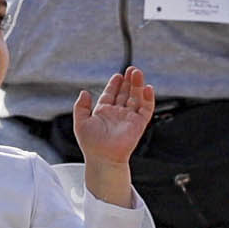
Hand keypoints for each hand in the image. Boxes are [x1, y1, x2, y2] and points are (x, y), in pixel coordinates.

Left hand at [71, 66, 153, 206]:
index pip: (111, 94)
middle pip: (125, 93)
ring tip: (137, 73)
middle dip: (129, 81)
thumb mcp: (80, 122)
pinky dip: (148, 99)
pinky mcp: (138, 124)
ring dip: (138, 85)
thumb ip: (81, 106)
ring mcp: (129, 118)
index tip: (118, 75)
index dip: (115, 84)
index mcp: (104, 112)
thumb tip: (84, 92)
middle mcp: (117, 114)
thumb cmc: (91, 145)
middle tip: (131, 69)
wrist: (103, 158)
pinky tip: (148, 89)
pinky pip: (146, 109)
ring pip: (136, 98)